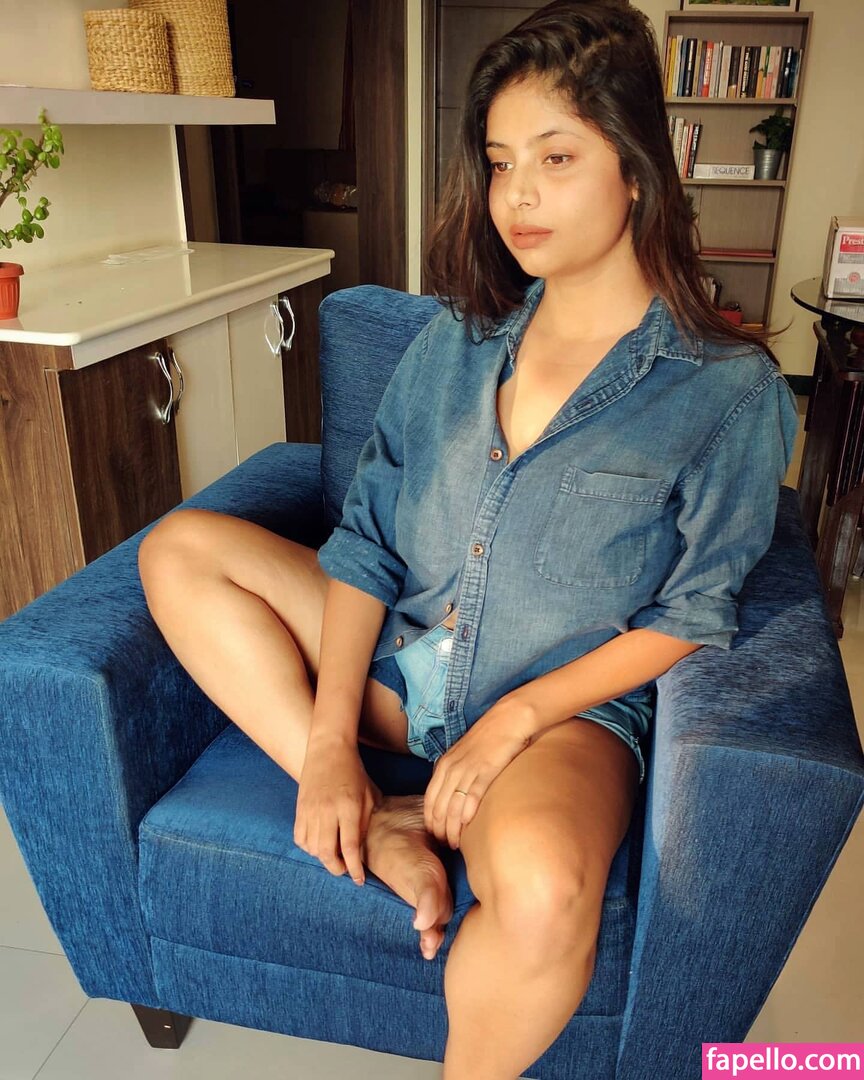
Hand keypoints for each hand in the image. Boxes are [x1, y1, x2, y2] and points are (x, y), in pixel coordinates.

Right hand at [294, 729, 381, 883]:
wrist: (328, 748)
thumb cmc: (353, 771)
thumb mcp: (368, 795)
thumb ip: (365, 823)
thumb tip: (359, 851)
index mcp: (349, 806)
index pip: (350, 847)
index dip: (355, 869)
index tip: (359, 880)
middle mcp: (328, 810)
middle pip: (327, 854)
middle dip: (338, 868)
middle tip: (346, 869)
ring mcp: (310, 810)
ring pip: (313, 849)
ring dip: (324, 858)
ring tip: (334, 854)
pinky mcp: (299, 808)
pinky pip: (300, 838)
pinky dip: (309, 847)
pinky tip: (319, 843)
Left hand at [423, 696, 533, 849]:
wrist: (507, 720)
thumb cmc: (488, 739)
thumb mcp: (463, 755)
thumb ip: (455, 773)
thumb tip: (452, 796)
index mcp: (444, 765)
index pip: (429, 800)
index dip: (430, 821)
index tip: (435, 836)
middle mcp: (451, 768)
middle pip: (438, 807)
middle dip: (439, 830)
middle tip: (444, 846)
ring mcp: (468, 770)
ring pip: (452, 806)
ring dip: (452, 828)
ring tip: (455, 844)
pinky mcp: (485, 770)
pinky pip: (472, 796)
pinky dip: (467, 813)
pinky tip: (466, 827)